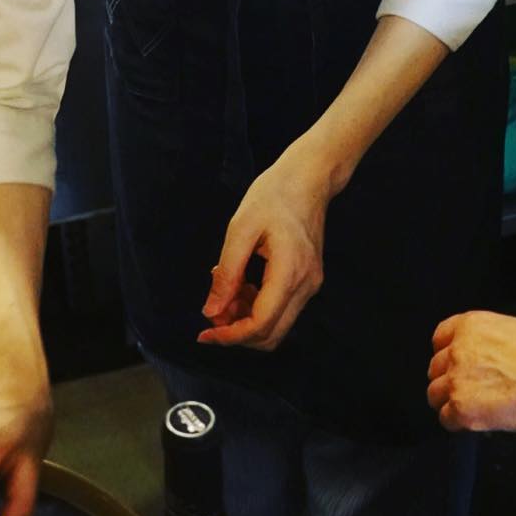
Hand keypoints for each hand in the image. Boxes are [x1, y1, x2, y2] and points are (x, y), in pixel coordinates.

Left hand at [198, 143, 334, 350]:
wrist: (309, 178)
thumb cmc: (275, 195)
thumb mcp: (241, 228)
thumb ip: (227, 273)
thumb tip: (212, 311)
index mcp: (290, 272)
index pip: (261, 324)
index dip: (230, 336)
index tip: (205, 332)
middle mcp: (306, 285)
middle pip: (271, 335)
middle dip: (237, 332)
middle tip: (212, 313)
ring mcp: (311, 284)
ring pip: (276, 325)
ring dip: (246, 320)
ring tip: (225, 293)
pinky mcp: (308, 280)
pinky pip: (282, 309)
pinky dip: (258, 308)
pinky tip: (242, 286)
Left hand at [429, 311, 515, 433]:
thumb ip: (501, 340)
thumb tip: (506, 351)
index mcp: (473, 325)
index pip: (440, 338)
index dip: (448, 353)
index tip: (454, 363)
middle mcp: (458, 350)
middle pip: (435, 368)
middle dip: (450, 379)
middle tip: (470, 390)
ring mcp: (457, 380)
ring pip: (435, 395)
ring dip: (451, 402)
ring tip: (473, 409)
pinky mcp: (461, 409)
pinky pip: (446, 419)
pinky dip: (459, 423)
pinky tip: (479, 422)